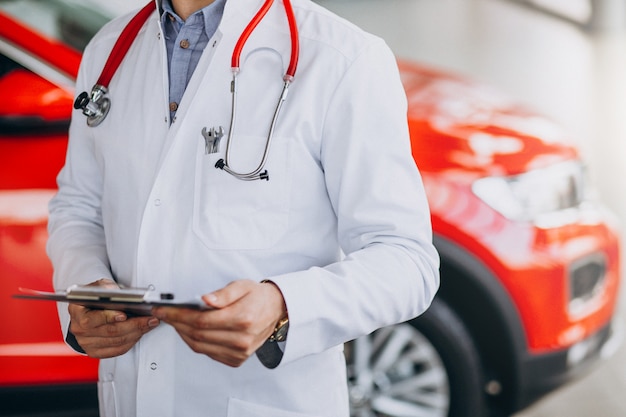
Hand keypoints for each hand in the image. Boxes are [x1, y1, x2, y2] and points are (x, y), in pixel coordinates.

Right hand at [68, 278, 159, 357]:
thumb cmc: (96, 297)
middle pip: (110, 332)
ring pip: (117, 341)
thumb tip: (116, 293)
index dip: (109, 317)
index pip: (91, 319)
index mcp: (76, 312)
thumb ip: (105, 287)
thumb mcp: (99, 286)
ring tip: (150, 324)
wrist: (89, 310)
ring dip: (137, 333)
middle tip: (150, 319)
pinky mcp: (96, 351)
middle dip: (134, 325)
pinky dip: (132, 341)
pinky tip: (141, 332)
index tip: (124, 315)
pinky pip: (118, 350)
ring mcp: (86, 343)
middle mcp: (79, 329)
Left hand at [153, 279, 286, 367]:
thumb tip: (205, 300)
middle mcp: (242, 339)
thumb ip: (223, 293)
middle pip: (197, 335)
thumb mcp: (242, 286)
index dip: (178, 316)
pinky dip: (194, 343)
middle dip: (176, 324)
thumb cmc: (258, 297)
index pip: (201, 321)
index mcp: (243, 319)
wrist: (275, 309)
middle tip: (165, 314)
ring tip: (175, 322)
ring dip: (183, 334)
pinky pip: (207, 353)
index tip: (165, 310)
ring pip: (199, 347)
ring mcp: (240, 352)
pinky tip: (190, 331)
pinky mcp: (237, 359)